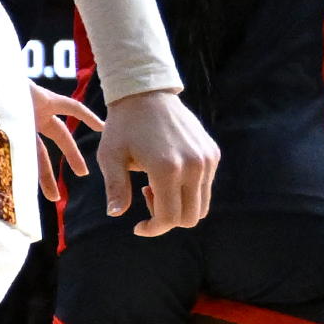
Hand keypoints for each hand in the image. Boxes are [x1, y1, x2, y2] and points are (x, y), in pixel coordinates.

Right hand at [27, 85, 98, 205]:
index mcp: (5, 130)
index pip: (21, 157)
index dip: (29, 175)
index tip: (30, 192)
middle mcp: (19, 122)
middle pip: (39, 153)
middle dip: (46, 175)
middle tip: (55, 197)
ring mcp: (32, 110)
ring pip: (59, 135)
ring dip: (71, 155)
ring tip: (82, 174)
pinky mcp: (43, 96)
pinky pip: (71, 107)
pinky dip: (85, 116)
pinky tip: (101, 127)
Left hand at [98, 89, 217, 235]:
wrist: (147, 94)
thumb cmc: (123, 126)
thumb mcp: (110, 156)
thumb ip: (116, 187)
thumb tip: (115, 214)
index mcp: (167, 169)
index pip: (170, 218)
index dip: (154, 229)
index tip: (138, 226)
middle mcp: (194, 166)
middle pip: (190, 217)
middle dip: (167, 219)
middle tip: (146, 196)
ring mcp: (207, 159)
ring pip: (201, 205)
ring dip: (178, 205)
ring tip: (154, 185)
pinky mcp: (213, 153)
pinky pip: (206, 186)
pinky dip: (188, 190)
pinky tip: (167, 174)